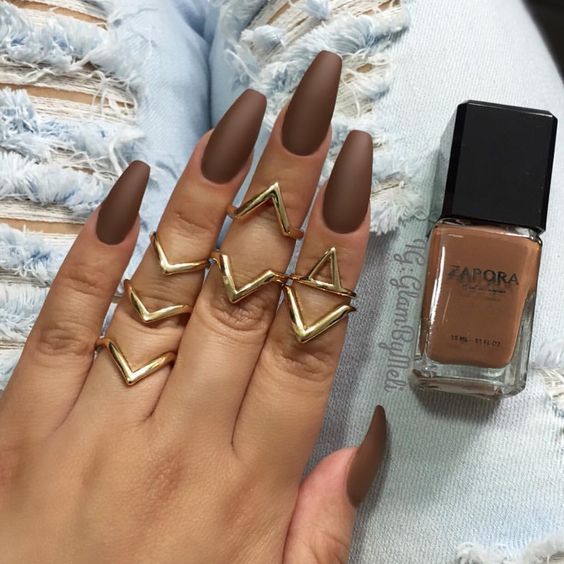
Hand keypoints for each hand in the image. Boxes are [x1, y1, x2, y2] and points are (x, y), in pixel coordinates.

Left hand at [0, 52, 385, 563]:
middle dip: (285, 196)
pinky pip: (64, 322)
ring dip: (206, 203)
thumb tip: (362, 446)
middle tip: (310, 119)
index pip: (306, 345)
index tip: (352, 184)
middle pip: (248, 297)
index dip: (333, 256)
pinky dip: (97, 253)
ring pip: (165, 293)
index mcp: (248, 485)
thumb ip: (319, 532)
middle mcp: (182, 440)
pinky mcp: (24, 421)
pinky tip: (132, 191)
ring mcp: (98, 424)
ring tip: (240, 128)